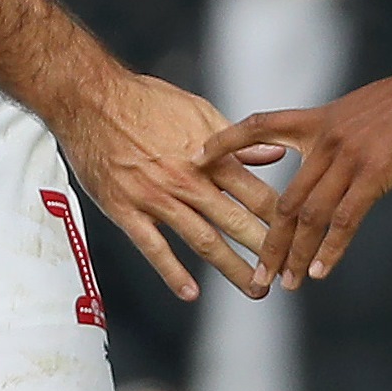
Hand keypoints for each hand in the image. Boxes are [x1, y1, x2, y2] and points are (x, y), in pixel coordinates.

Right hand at [51, 71, 279, 303]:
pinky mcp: (127, 209)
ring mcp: (157, 197)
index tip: (299, 236)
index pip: (256, 193)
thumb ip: (236, 140)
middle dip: (265, 251)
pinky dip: (173, 272)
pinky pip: (153, 247)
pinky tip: (191, 292)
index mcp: (209, 154)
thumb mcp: (198, 110)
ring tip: (253, 288)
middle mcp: (188, 179)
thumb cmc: (146, 100)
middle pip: (235, 221)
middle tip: (285, 274)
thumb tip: (274, 154)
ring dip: (231, 267)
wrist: (92, 99)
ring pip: (203, 239)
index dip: (281, 218)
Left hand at [201, 58, 391, 289]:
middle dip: (269, 240)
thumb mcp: (357, 111)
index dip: (225, 141)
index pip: (259, 124)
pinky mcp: (376, 173)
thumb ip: (332, 136)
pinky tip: (320, 270)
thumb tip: (321, 162)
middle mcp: (326, 139)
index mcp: (317, 119)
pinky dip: (331, 249)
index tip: (195, 157)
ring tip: (286, 283)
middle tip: (257, 272)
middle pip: (285, 197)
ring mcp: (349, 157)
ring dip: (296, 254)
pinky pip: (346, 218)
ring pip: (310, 214)